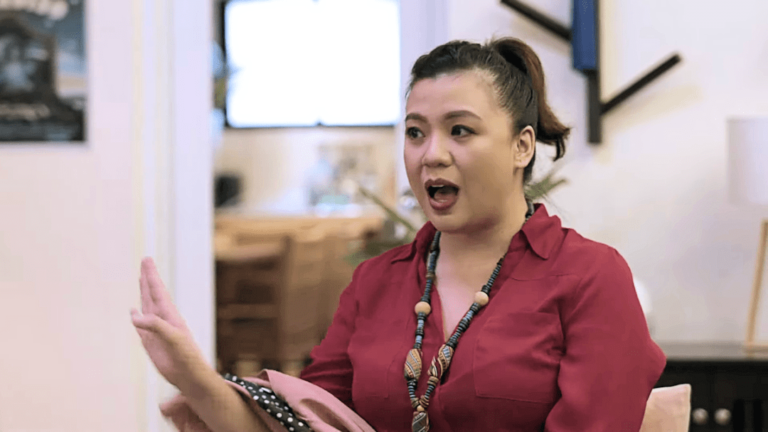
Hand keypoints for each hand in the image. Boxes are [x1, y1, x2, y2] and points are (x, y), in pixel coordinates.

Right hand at [131, 257, 211, 393]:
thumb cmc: (186, 355)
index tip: (147, 259)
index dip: (151, 275)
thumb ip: (156, 325)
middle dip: (148, 277)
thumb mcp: (173, 338)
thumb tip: (134, 315)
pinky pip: (140, 326)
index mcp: (170, 314)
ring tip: (141, 279)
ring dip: (143, 292)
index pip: (158, 290)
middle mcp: (162, 318)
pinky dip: (136, 317)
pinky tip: (133, 312)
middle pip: (152, 293)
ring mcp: (156, 329)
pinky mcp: (150, 342)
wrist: (188, 374)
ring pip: (147, 306)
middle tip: (145, 261)